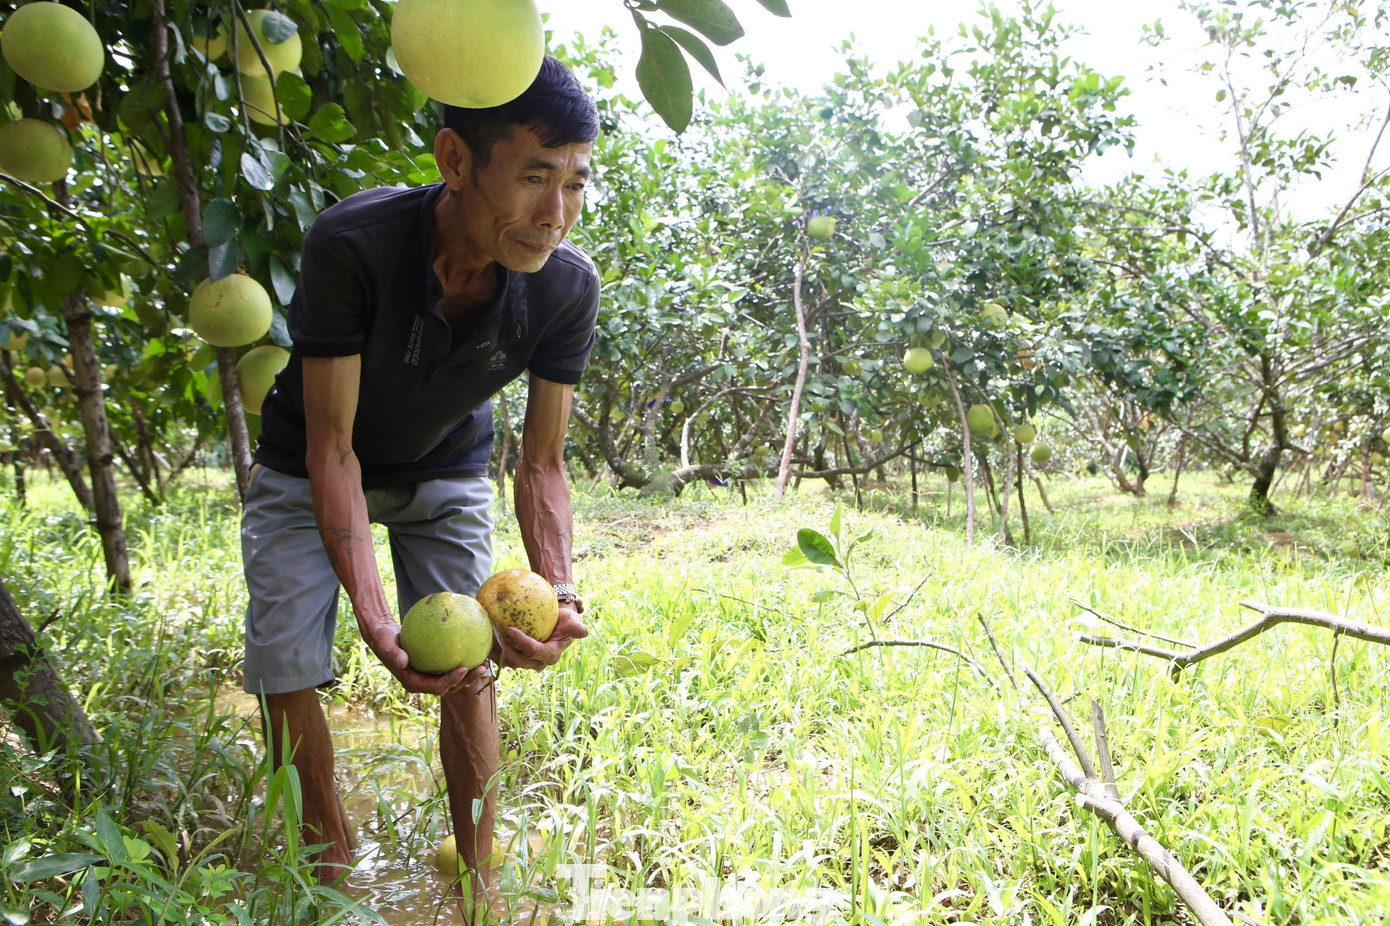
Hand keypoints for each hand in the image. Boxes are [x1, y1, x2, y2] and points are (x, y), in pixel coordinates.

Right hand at [357, 612, 494, 695]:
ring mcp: (429, 675)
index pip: (436, 687)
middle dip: (466, 680)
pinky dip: (464, 660)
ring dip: (470, 673)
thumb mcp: (384, 643)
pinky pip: (451, 665)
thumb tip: (404, 662)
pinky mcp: (434, 665)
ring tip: (485, 662)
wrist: (384, 634)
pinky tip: (477, 650)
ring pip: (454, 679)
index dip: (450, 681)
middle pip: (449, 686)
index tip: (463, 668)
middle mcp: (423, 681)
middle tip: (482, 668)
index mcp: (413, 682)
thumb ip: (392, 653)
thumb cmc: (383, 638)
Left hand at [493, 603, 587, 671]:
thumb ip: (575, 627)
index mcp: (550, 655)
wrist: (556, 622)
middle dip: (503, 651)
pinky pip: (501, 656)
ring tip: (484, 637)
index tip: (510, 629)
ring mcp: (525, 661)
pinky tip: (483, 637)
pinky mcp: (515, 657)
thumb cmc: (564, 619)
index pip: (534, 651)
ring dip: (494, 652)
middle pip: (517, 660)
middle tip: (492, 635)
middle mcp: (537, 662)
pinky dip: (492, 649)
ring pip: (506, 661)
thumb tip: (582, 632)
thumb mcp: (572, 621)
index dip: (522, 643)